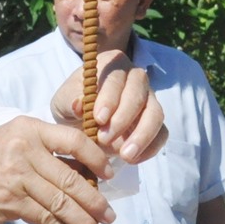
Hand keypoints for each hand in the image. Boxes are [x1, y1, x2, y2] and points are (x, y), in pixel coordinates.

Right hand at [0, 118, 116, 223]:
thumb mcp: (13, 140)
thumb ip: (45, 151)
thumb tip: (85, 172)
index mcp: (30, 129)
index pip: (74, 140)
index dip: (97, 159)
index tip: (109, 175)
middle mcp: (25, 149)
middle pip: (71, 178)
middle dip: (96, 202)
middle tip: (110, 217)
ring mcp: (17, 176)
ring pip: (61, 203)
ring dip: (84, 222)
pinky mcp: (9, 201)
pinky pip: (45, 219)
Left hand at [50, 50, 166, 161]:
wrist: (80, 122)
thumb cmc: (72, 105)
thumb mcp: (62, 101)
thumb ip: (69, 100)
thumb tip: (79, 104)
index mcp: (111, 64)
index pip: (115, 78)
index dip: (109, 98)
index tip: (98, 119)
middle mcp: (134, 77)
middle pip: (138, 95)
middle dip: (122, 119)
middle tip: (104, 139)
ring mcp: (148, 99)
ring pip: (155, 113)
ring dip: (142, 135)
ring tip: (125, 155)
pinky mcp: (154, 121)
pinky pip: (162, 132)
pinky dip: (150, 147)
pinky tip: (133, 159)